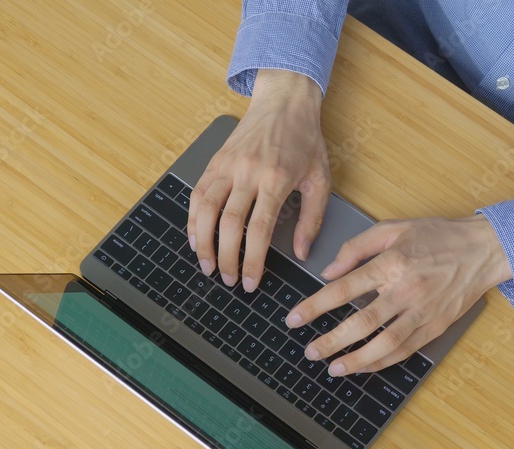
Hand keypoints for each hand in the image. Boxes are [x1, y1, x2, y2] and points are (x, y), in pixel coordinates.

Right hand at [187, 69, 330, 290]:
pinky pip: (198, 194)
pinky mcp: (215, 161)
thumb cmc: (305, 139)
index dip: (253, 261)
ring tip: (207, 266)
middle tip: (228, 280)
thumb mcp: (321, 179)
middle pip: (229, 224)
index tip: (251, 283)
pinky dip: (193, 219)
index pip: (259, 230)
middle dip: (226, 258)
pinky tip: (195, 237)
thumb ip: (312, 219)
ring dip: (203, 242)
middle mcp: (248, 172)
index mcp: (277, 179)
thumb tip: (301, 253)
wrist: (284, 100)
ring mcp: (227, 165)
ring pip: (206, 210)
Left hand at [286, 215, 512, 375]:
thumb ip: (355, 247)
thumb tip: (328, 271)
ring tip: (333, 368)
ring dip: (356, 359)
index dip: (315, 307)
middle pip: (362, 322)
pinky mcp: (435, 326)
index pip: (343, 290)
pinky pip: (405, 350)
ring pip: (384, 343)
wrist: (483, 250)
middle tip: (310, 352)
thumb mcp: (392, 229)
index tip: (294, 319)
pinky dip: (382, 362)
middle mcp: (406, 290)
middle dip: (331, 340)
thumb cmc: (437, 236)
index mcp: (391, 263)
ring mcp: (423, 311)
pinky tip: (364, 367)